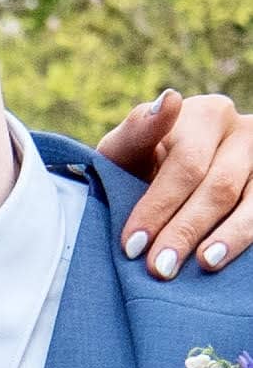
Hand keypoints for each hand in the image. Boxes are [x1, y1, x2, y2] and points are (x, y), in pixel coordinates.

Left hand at [97, 90, 252, 279]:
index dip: (158, 207)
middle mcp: (242, 132)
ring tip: (201, 266)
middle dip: (183, 231)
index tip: (132, 244)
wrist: (162, 176)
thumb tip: (169, 99)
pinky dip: (246, 241)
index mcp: (204, 115)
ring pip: (250, 204)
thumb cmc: (139, 162)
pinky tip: (226, 262)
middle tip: (157, 268)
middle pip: (216, 187)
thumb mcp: (127, 146)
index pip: (185, 164)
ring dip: (225, 240)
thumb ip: (140, 129)